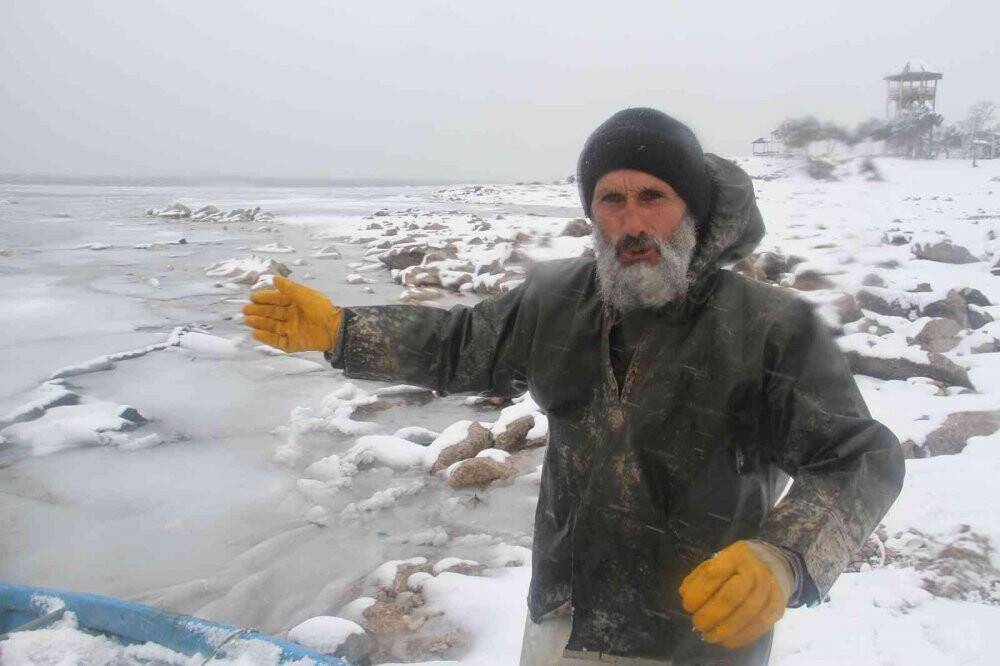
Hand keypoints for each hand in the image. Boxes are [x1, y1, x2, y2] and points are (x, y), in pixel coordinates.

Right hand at [241, 275, 341, 352]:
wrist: (335, 328)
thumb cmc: (322, 309)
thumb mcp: (305, 295)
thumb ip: (289, 288)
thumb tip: (274, 278)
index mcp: (295, 305)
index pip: (276, 300)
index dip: (264, 298)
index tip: (252, 297)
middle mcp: (291, 317)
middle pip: (271, 314)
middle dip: (258, 311)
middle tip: (245, 310)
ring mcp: (291, 331)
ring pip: (272, 327)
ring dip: (259, 323)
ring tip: (248, 320)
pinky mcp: (292, 344)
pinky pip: (277, 341)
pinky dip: (266, 338)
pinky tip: (256, 333)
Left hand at [678, 540, 792, 648]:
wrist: (774, 563)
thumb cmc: (737, 565)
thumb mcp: (716, 562)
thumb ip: (700, 577)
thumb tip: (686, 594)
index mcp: (736, 555)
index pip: (714, 574)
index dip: (699, 593)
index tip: (687, 606)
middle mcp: (755, 571)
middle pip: (731, 597)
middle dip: (711, 614)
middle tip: (697, 624)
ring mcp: (770, 589)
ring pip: (747, 614)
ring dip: (724, 630)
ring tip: (708, 636)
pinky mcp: (778, 606)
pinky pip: (760, 625)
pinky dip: (741, 636)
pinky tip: (727, 641)